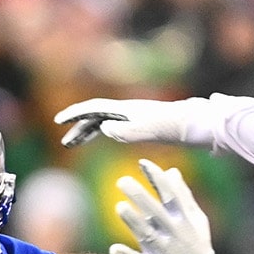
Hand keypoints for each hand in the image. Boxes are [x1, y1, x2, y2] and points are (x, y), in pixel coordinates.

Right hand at [54, 97, 204, 147]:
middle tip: (65, 142)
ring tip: (73, 144)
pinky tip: (99, 139)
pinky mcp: (140, 123)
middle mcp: (127, 110)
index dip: (75, 114)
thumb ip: (126, 130)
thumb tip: (104, 129)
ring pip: (103, 122)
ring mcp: (133, 116)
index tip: (59, 121)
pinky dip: (101, 132)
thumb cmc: (173, 126)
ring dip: (87, 132)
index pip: (94, 109)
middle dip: (77, 127)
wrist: (193, 124)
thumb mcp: (149, 130)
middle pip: (95, 116)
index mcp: (126, 109)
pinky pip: (114, 127)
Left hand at [109, 159, 219, 253]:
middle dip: (141, 196)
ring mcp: (165, 252)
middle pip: (156, 212)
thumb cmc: (198, 248)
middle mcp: (175, 234)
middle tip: (123, 181)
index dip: (158, 179)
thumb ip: (184, 195)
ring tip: (120, 207)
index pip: (171, 195)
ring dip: (134, 222)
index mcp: (184, 220)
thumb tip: (172, 171)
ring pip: (148, 235)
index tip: (143, 163)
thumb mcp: (198, 220)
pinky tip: (114, 249)